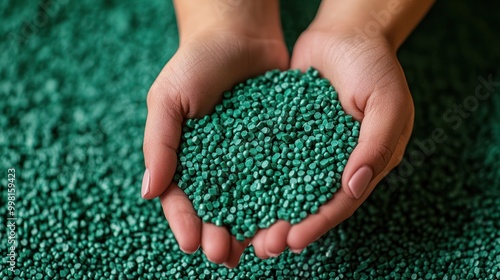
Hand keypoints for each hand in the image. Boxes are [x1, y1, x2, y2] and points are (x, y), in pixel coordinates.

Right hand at [141, 0, 287, 266]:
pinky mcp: (279, 149)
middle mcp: (219, 166)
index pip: (182, 200)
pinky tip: (289, 218)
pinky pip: (283, 178)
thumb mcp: (168, 98)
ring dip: (254, 229)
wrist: (240, 34)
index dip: (185, 223)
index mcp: (187, 160)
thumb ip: (159, 144)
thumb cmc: (196, 63)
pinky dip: (284, 200)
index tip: (191, 244)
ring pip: (252, 203)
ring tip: (259, 249)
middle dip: (220, 236)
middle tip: (225, 256)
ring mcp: (251, 160)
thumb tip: (148, 193)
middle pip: (218, 210)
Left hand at [252, 25, 413, 256]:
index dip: (318, 223)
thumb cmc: (375, 65)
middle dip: (288, 226)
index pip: (341, 202)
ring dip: (268, 210)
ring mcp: (311, 149)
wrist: (346, 32)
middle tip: (263, 247)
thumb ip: (376, 146)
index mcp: (367, 161)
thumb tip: (353, 186)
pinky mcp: (289, 134)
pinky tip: (235, 191)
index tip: (293, 240)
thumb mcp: (387, 103)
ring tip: (245, 231)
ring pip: (287, 186)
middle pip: (310, 202)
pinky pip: (272, 158)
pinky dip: (257, 177)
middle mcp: (337, 161)